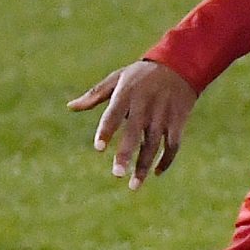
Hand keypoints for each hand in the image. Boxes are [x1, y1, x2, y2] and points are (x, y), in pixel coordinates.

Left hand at [69, 59, 196, 189]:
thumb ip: (95, 95)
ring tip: (134, 185)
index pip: (113, 115)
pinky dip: (166, 160)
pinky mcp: (178, 120)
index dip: (106, 131)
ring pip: (154, 144)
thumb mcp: (117, 78)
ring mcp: (162, 114)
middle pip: (134, 133)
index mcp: (126, 94)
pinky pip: (173, 145)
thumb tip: (70, 107)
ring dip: (144, 165)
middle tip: (117, 174)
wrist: (179, 64)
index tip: (98, 148)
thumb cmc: (140, 74)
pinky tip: (155, 172)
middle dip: (126, 154)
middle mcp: (145, 106)